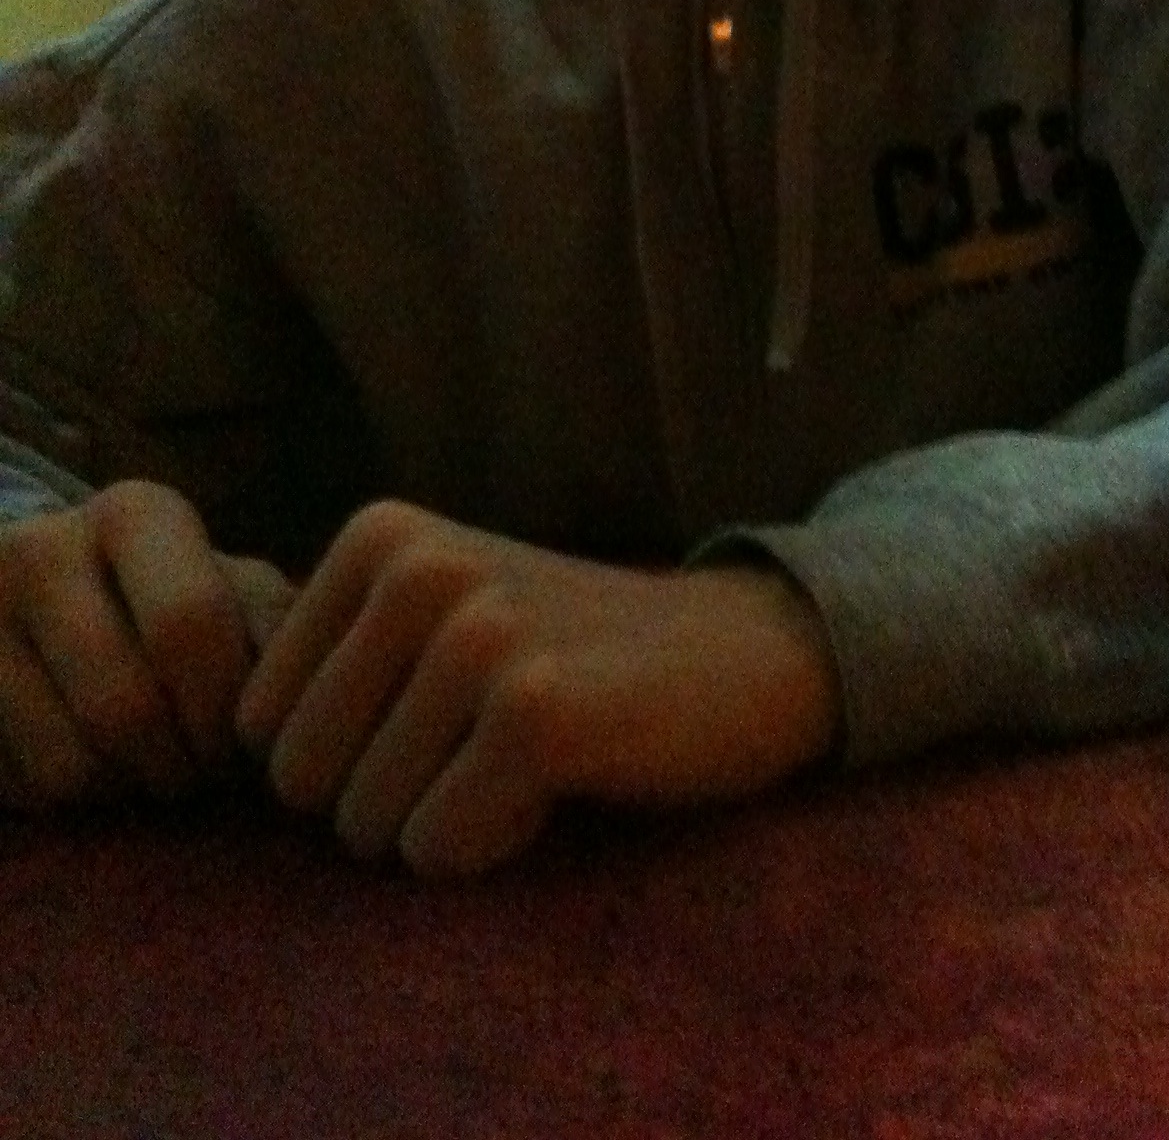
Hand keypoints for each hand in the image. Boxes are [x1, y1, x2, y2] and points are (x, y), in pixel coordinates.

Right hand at [0, 480, 293, 811]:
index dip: (225, 709)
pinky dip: (69, 803)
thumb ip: (274, 624)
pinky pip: (21, 791)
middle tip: (199, 777)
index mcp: (135, 513)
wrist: (46, 595)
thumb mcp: (230, 586)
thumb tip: (295, 697)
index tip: (243, 744)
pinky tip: (92, 768)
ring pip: (68, 765)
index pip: (190, 624)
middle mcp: (42, 548)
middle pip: (123, 707)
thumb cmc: (168, 598)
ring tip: (149, 770)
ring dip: (126, 793)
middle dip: (181, 768)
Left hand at [236, 500, 842, 877]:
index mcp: (377, 536)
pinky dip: (494, 844)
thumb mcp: (434, 613)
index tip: (440, 711)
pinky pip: (439, 848)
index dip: (346, 755)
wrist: (734, 654)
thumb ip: (331, 656)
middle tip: (483, 742)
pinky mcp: (536, 712)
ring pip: (366, 825)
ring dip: (445, 820)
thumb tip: (218, 749)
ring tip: (527, 752)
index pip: (259, 727)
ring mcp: (479, 633)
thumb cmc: (567, 653)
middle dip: (384, 798)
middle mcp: (419, 567)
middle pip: (301, 783)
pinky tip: (562, 777)